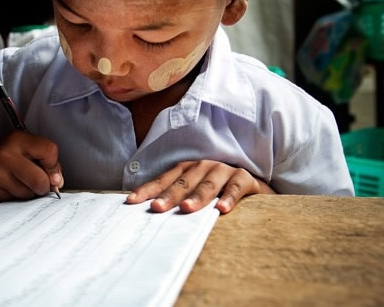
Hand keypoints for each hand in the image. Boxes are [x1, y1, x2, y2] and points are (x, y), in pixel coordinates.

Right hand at [0, 131, 63, 200]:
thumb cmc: (7, 152)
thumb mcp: (26, 145)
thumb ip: (47, 160)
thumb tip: (57, 183)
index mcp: (17, 139)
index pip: (50, 151)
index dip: (53, 164)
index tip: (47, 167)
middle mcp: (4, 156)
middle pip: (40, 180)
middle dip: (44, 185)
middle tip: (37, 180)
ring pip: (30, 194)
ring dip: (31, 191)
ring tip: (20, 180)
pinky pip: (17, 201)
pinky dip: (19, 196)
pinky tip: (10, 186)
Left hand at [126, 160, 271, 213]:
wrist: (252, 188)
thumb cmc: (216, 192)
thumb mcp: (194, 193)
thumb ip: (177, 200)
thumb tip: (151, 215)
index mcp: (186, 170)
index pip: (163, 180)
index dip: (147, 190)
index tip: (131, 202)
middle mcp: (202, 167)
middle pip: (183, 182)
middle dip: (169, 196)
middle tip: (157, 208)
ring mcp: (223, 170)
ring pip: (207, 184)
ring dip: (197, 197)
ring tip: (186, 209)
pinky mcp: (243, 178)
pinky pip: (235, 188)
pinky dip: (229, 198)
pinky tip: (222, 209)